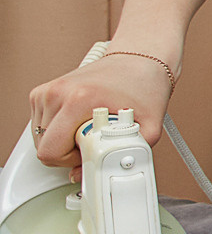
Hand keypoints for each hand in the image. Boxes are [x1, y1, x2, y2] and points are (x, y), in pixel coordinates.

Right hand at [29, 53, 171, 167]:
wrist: (139, 59)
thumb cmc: (144, 86)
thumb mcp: (150, 126)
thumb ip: (128, 155)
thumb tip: (87, 174)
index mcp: (78, 99)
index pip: (51, 152)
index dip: (74, 160)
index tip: (95, 151)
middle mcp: (57, 93)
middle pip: (44, 148)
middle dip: (69, 153)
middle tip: (96, 139)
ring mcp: (46, 92)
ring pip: (40, 139)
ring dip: (63, 142)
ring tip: (89, 127)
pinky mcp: (41, 93)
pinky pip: (40, 127)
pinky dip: (57, 131)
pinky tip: (79, 121)